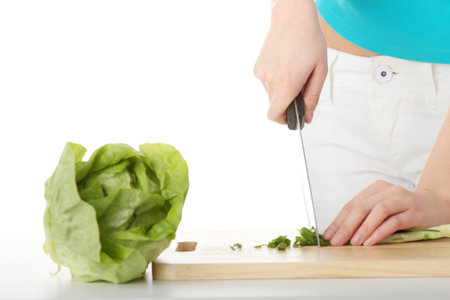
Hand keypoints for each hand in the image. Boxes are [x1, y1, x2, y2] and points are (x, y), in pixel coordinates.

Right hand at [254, 0, 326, 123]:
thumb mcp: (320, 70)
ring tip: (293, 71)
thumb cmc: (309, 40)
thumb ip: (313, 97)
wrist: (292, 18)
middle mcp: (271, 79)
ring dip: (282, 90)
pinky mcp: (257, 68)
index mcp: (288, 82)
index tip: (291, 117)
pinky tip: (284, 65)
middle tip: (300, 87)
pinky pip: (266, 83)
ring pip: (271, 94)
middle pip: (275, 105)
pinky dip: (275, 80)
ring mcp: (262, 73)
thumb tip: (308, 116)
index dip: (283, 120)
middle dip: (287, 102)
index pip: (274, 114)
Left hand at [322, 180, 449, 245]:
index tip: (328, 235)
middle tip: (337, 241)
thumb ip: (364, 216)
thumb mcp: (381, 208)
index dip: (338, 220)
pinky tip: (370, 241)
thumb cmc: (403, 210)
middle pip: (361, 207)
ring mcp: (402, 200)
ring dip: (363, 228)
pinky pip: (394, 221)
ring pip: (377, 211)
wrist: (434, 205)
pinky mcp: (414, 211)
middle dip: (346, 226)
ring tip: (353, 242)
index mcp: (375, 188)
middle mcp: (388, 191)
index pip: (352, 204)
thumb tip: (339, 233)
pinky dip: (379, 232)